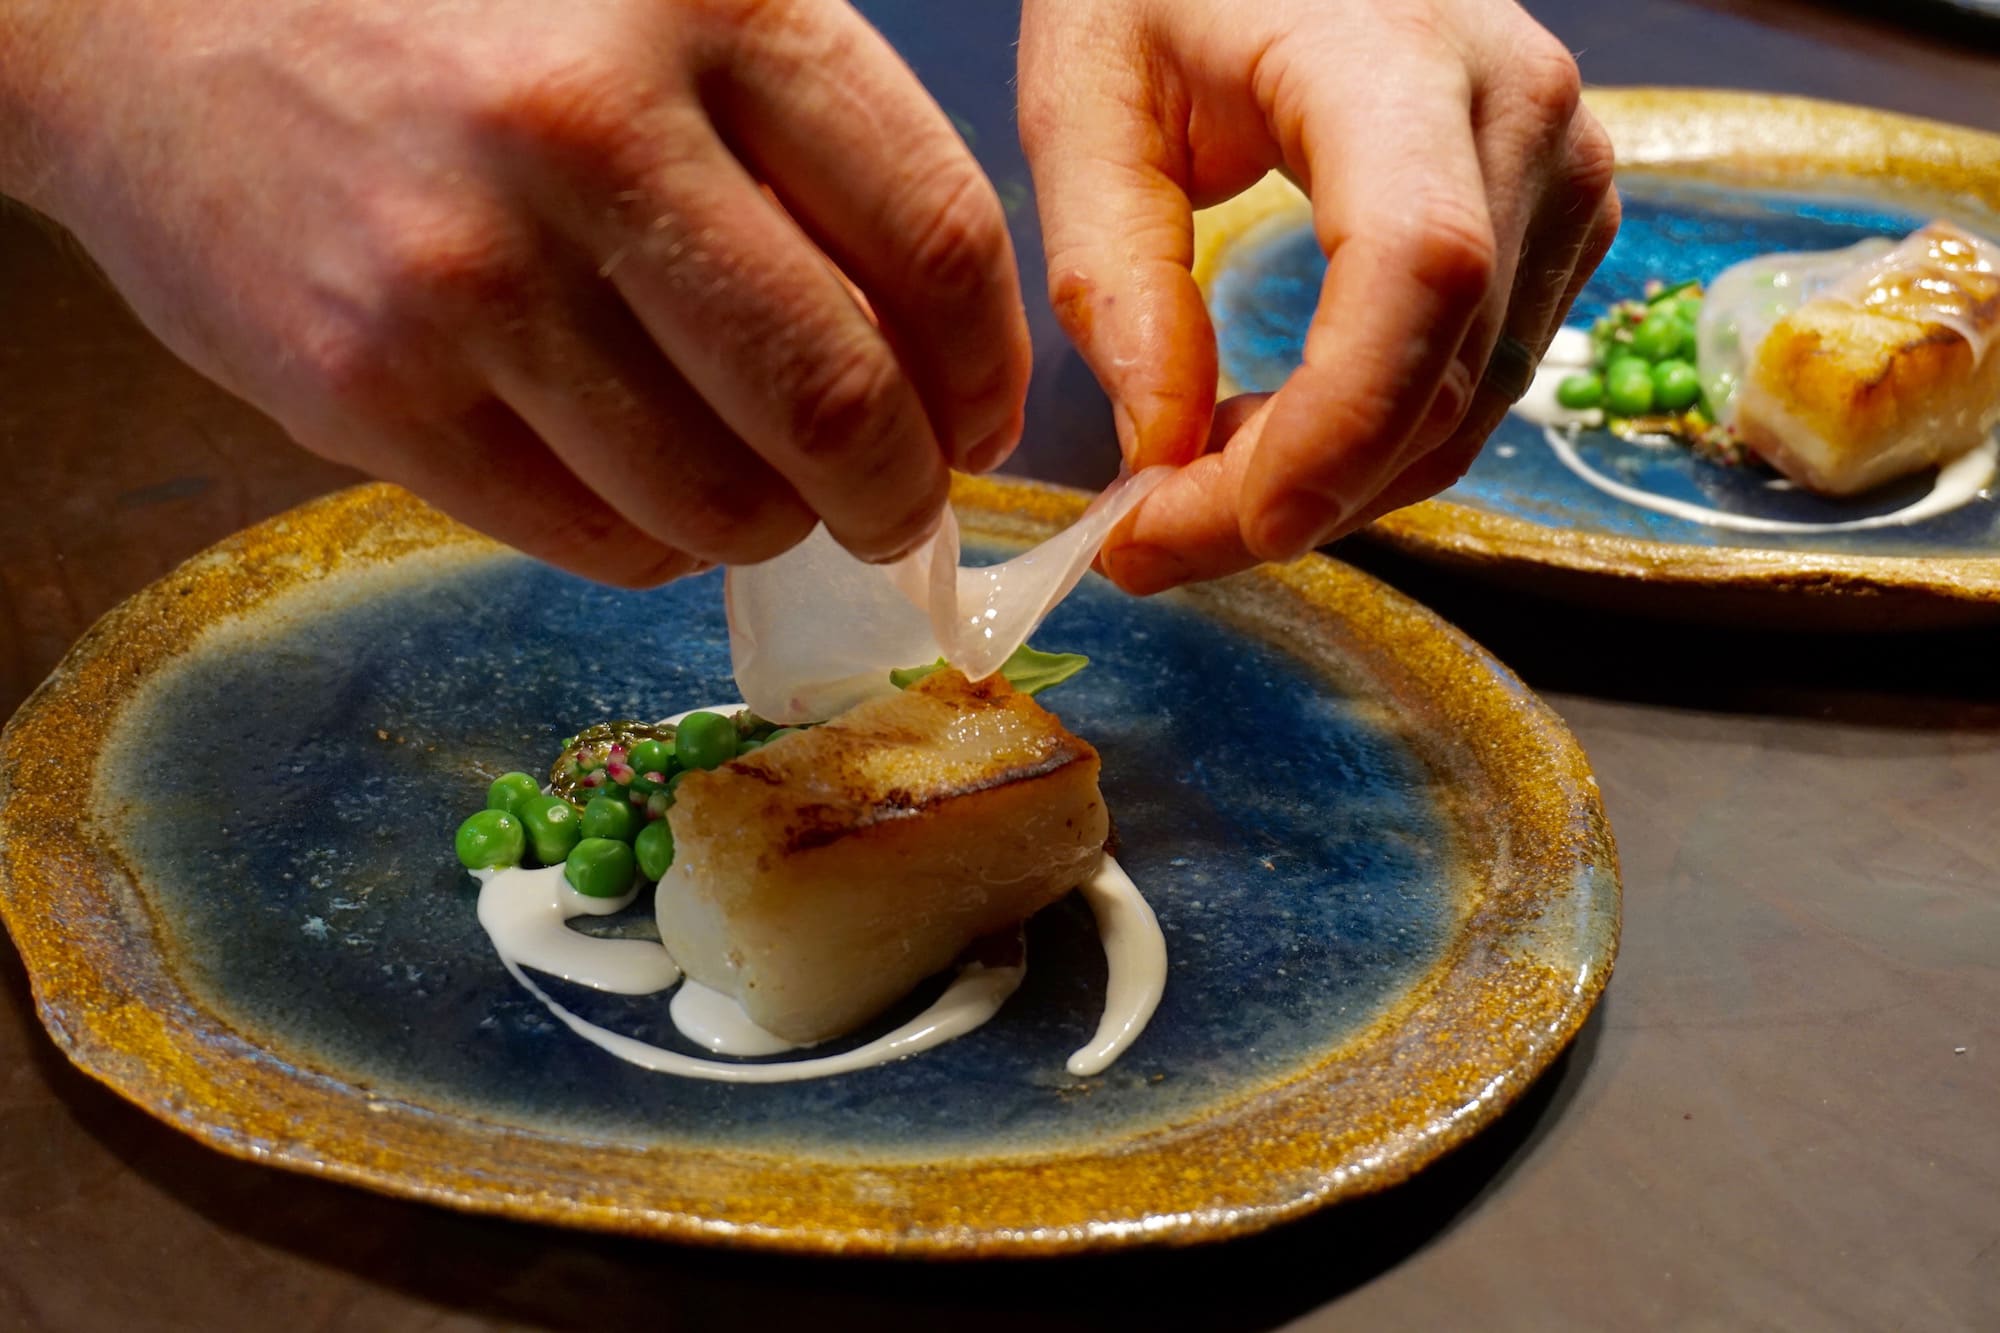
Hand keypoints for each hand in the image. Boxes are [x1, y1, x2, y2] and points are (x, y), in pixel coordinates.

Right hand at [5, 0, 1029, 584]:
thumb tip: (949, 361)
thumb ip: (811, 147)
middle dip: (900, 491)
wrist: (146, 13)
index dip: (985, 370)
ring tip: (748, 481)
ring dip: (772, 524)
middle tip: (892, 504)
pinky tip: (630, 479)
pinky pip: (597, 543)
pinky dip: (652, 540)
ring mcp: (471, 273)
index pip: (938, 244)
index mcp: (714, 5)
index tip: (977, 418)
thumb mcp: (662, 1)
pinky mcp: (371, 391)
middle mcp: (594, 132)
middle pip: (843, 400)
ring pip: (726, 502)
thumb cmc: (455, 15)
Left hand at [1018, 0, 1618, 592]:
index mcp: (1398, 55)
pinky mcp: (1556, 219)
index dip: (1335, 425)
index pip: (1416, 268)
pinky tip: (1265, 434)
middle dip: (1294, 492)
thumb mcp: (1085, 102)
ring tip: (1184, 484)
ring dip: (1328, 481)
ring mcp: (1562, 169)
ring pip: (1466, 403)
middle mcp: (1521, 112)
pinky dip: (1370, 441)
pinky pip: (1475, 380)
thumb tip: (1158, 452)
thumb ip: (1112, 275)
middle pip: (1441, 371)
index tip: (1221, 519)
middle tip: (1146, 542)